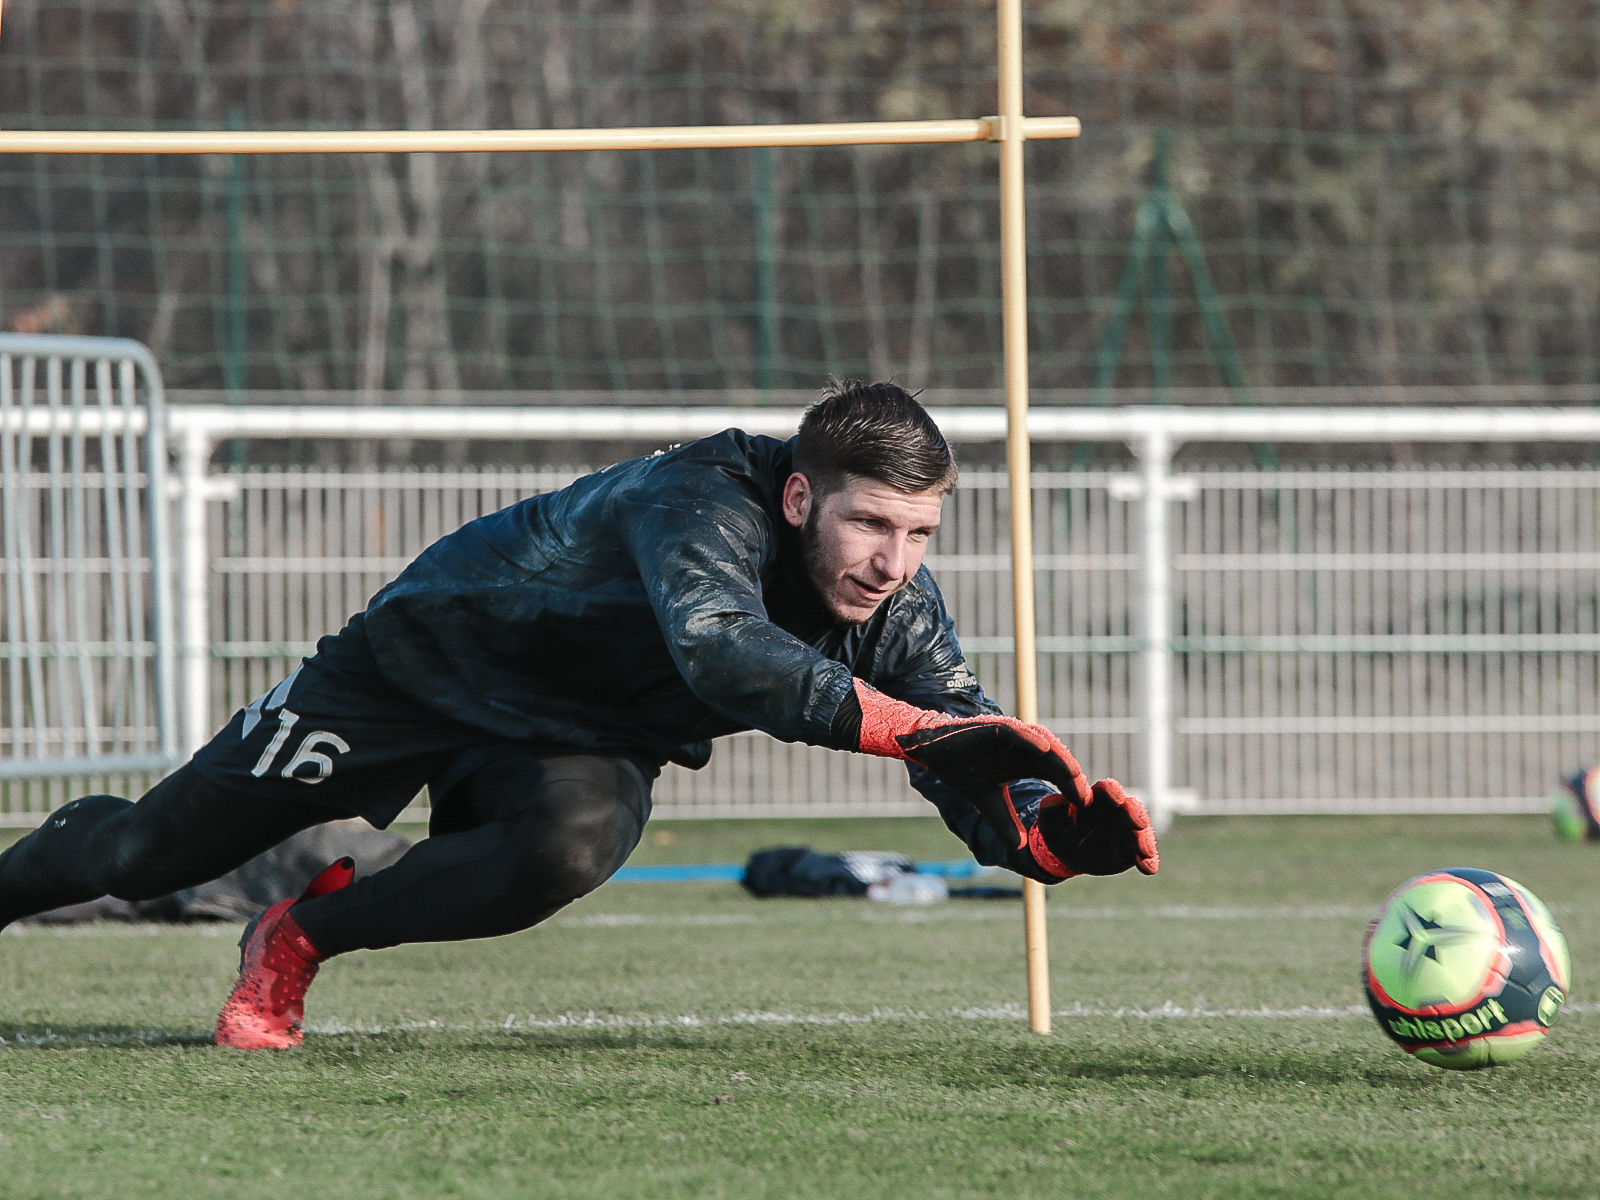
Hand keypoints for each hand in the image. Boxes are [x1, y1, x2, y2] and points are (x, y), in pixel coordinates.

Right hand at [892, 717, 1091, 851]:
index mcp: (1026, 763)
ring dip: (1059, 757)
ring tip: (1074, 774)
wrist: (933, 752)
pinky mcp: (995, 727)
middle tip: (1085, 797)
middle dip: (1071, 777)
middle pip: (1056, 760)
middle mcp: (1024, 748)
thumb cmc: (961, 772)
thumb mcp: (988, 804)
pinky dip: (1031, 739)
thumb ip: (1004, 822)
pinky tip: (1044, 750)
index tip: (1084, 809)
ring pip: (1042, 744)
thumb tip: (1019, 848)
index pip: (1056, 775)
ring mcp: (1012, 736)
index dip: (1070, 789)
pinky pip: (1018, 731)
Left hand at [1028, 777, 1158, 878]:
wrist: (1067, 854)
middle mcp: (1116, 812)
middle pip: (1130, 809)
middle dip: (1135, 815)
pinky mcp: (1131, 851)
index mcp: (1096, 798)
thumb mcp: (1049, 820)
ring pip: (1140, 832)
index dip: (1112, 793)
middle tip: (1139, 823)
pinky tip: (1149, 868)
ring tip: (1146, 852)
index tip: (1116, 798)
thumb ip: (1051, 808)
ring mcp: (1126, 831)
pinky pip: (1143, 855)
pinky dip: (1148, 861)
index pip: (1107, 790)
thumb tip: (1057, 799)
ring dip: (1145, 840)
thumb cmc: (1057, 830)